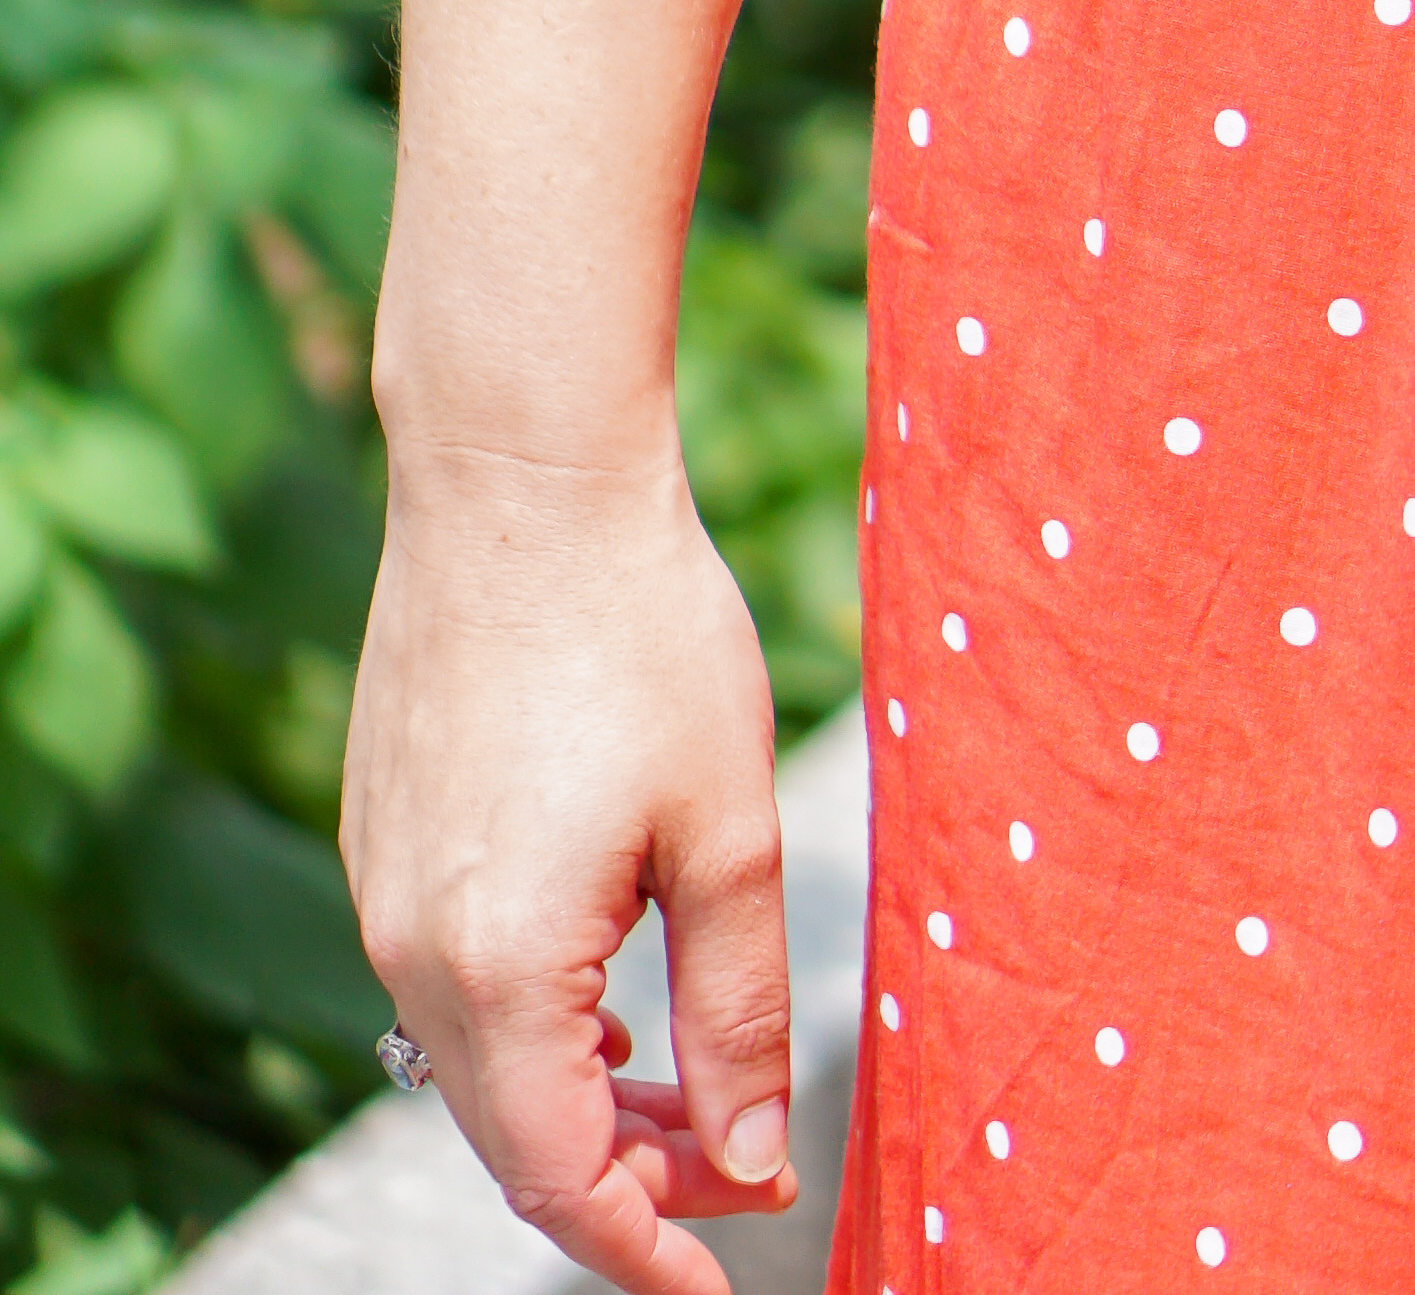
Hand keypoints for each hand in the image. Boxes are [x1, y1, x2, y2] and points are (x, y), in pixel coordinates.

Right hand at [341, 435, 800, 1292]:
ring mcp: (381, 896)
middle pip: (513, 1139)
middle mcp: (411, 952)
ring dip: (578, 1100)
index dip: (646, 1245)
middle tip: (742, 1166)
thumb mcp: (731, 828)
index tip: (724, 1276)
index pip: (563, 1181)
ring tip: (686, 1091)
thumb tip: (757, 1155)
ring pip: (477, 1066)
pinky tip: (609, 996)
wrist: (521, 477)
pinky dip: (530, 1025)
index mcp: (501, 965)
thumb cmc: (644, 631)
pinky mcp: (380, 843)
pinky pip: (447, 988)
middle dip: (627, 1178)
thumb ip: (740, 1010)